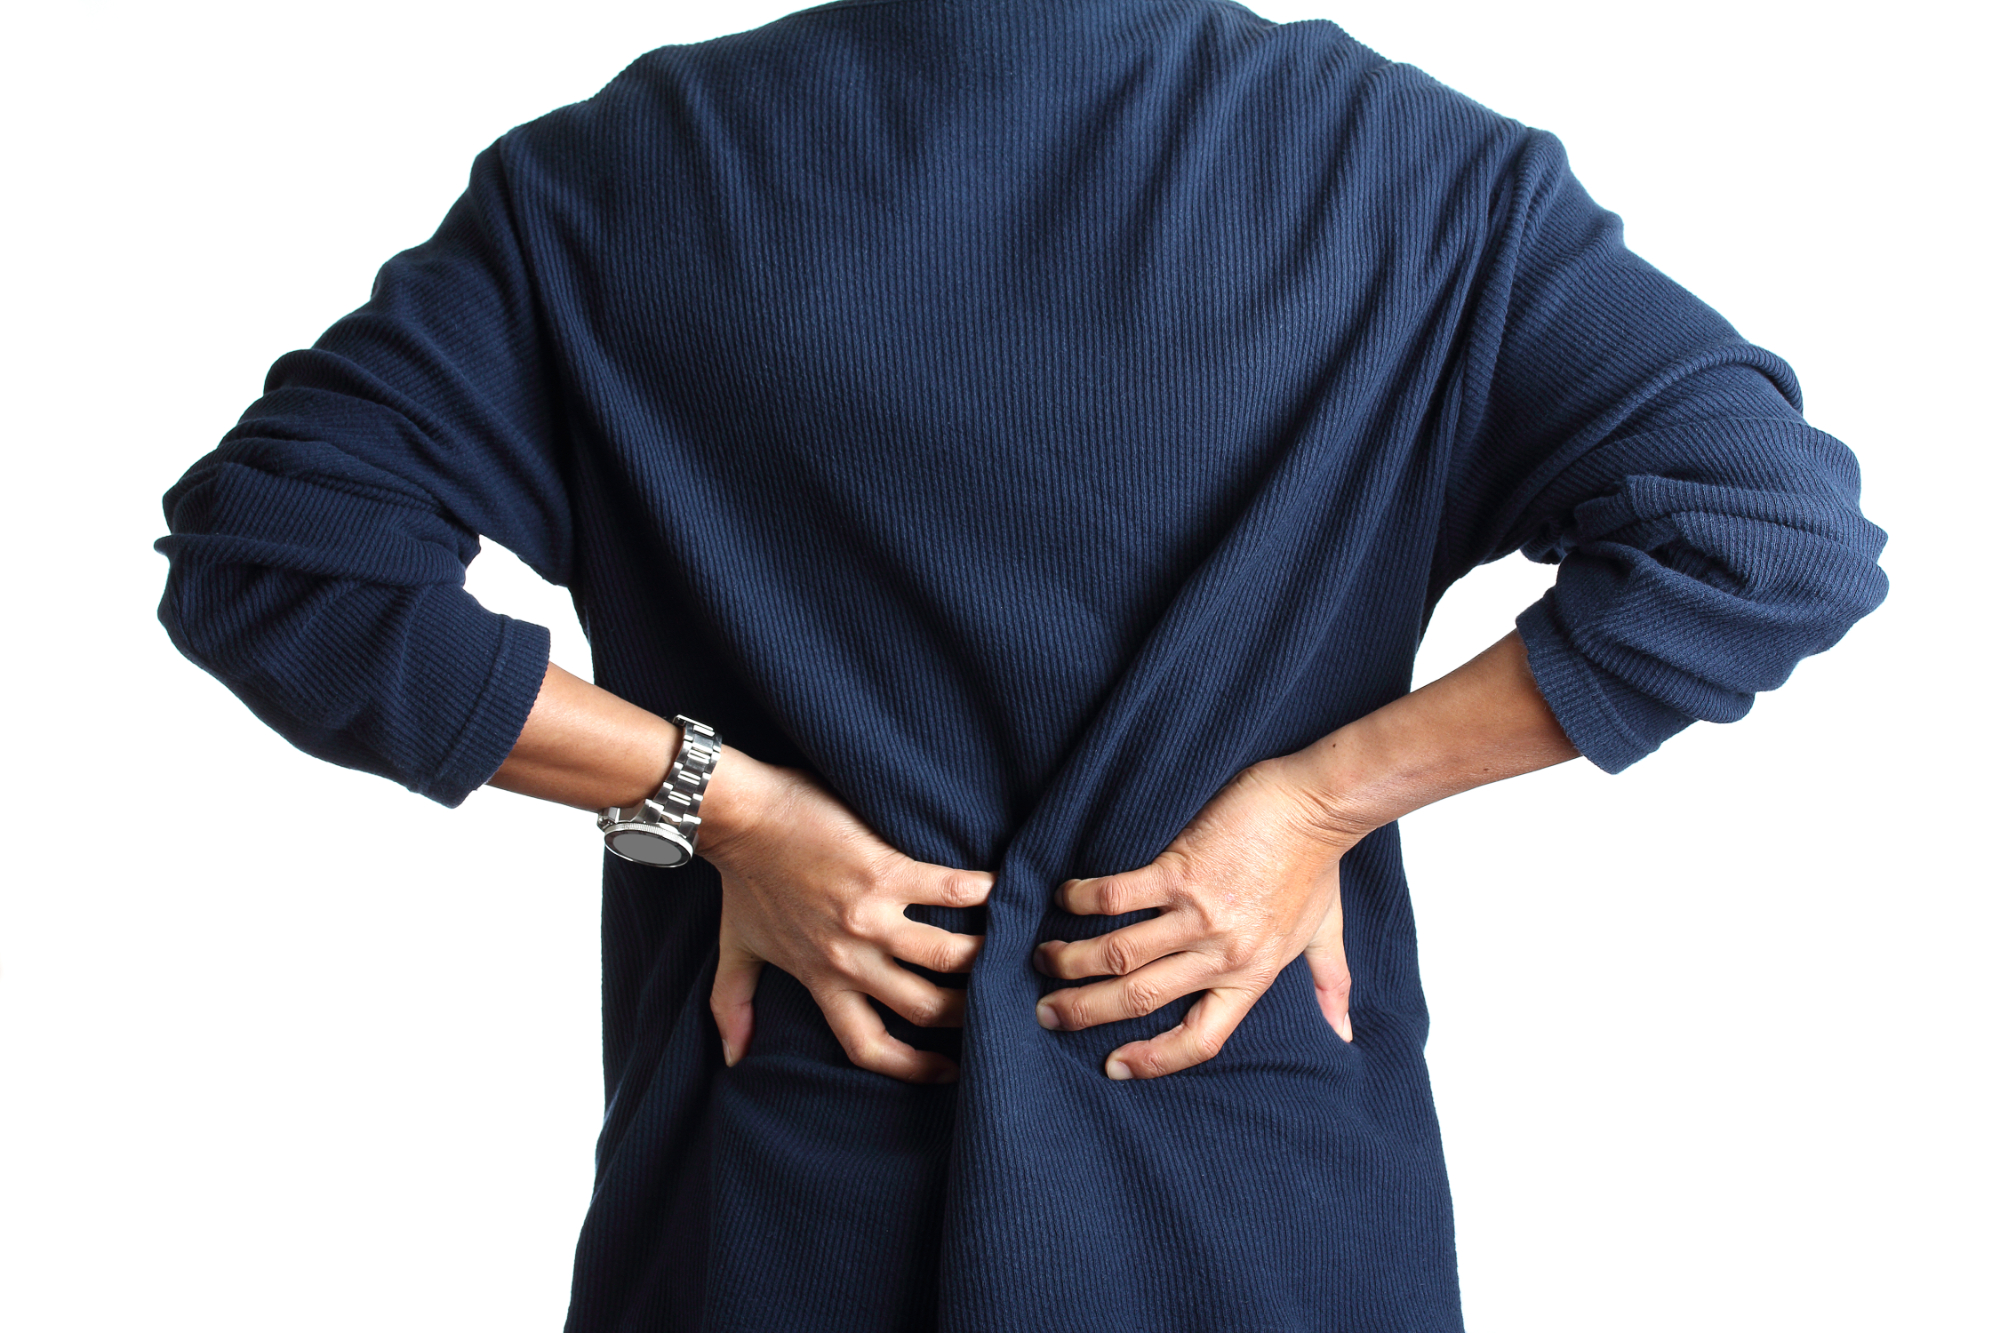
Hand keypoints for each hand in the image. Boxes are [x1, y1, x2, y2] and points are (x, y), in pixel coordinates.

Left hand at [699, 757, 994, 1083]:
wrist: (739, 816)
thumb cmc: (740, 879)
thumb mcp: (737, 948)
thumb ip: (733, 1003)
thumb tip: (732, 1057)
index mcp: (820, 981)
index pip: (870, 1046)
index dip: (913, 1067)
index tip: (947, 1071)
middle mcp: (849, 959)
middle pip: (923, 1008)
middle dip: (966, 1013)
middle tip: (995, 1003)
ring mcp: (870, 917)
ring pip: (947, 956)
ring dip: (985, 956)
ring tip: (1012, 947)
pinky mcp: (884, 871)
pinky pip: (949, 890)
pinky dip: (983, 892)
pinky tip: (1004, 890)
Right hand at [1032, 756, 1366, 1078]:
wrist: (1319, 805)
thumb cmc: (1318, 865)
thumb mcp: (1326, 933)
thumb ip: (1328, 983)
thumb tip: (1342, 1031)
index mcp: (1252, 976)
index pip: (1199, 1039)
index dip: (1153, 1060)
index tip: (1113, 1066)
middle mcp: (1222, 954)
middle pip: (1140, 1000)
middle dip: (1084, 1011)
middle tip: (1046, 1013)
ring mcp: (1200, 913)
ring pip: (1119, 954)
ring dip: (1073, 959)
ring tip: (1045, 957)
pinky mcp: (1182, 870)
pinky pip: (1118, 895)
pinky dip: (1084, 899)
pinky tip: (1064, 897)